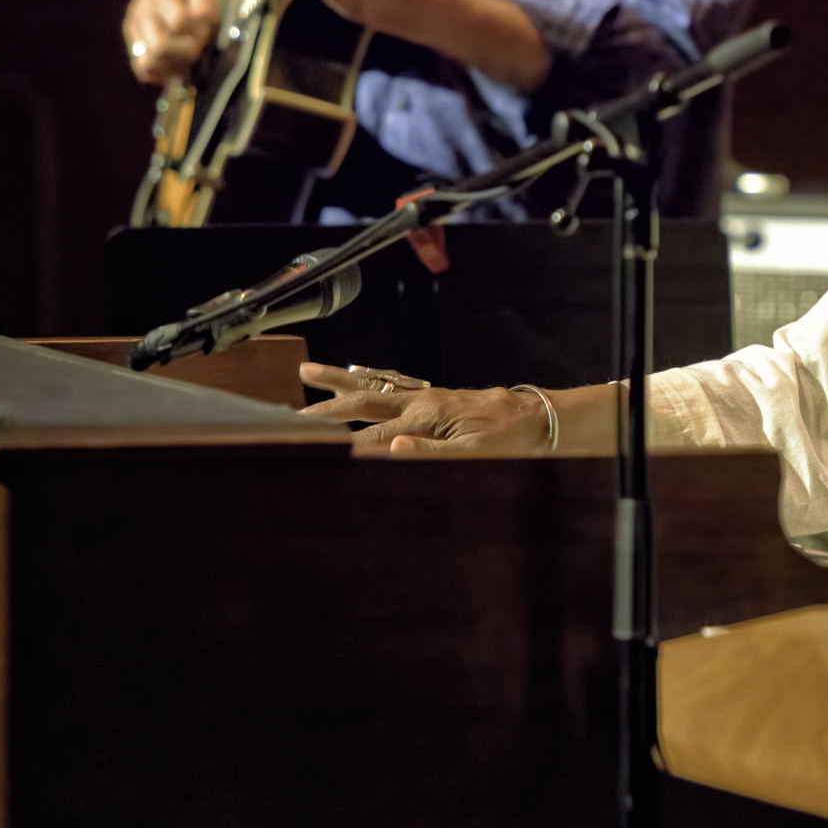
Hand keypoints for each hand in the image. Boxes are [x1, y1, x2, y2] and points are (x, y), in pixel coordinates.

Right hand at [123, 0, 220, 82]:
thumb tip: (205, 16)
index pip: (178, 19)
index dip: (198, 28)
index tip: (208, 22)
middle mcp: (142, 11)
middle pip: (159, 46)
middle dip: (185, 51)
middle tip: (198, 42)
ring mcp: (134, 26)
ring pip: (147, 62)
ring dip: (172, 65)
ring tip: (187, 53)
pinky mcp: (133, 39)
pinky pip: (141, 67)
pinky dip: (160, 73)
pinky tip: (175, 65)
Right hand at [300, 361, 550, 452]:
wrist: (539, 419)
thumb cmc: (511, 441)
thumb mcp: (477, 455)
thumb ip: (432, 453)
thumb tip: (394, 447)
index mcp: (427, 417)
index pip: (375, 435)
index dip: (344, 446)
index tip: (308, 451)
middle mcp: (422, 402)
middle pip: (363, 401)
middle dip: (325, 409)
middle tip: (288, 414)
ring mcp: (427, 396)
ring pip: (374, 384)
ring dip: (339, 381)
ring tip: (307, 372)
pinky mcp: (435, 395)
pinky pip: (394, 382)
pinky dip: (370, 376)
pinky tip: (357, 372)